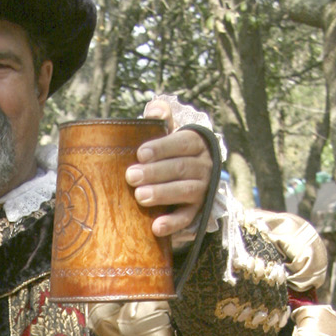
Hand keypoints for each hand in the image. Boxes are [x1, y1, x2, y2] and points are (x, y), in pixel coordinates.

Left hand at [124, 98, 213, 237]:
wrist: (191, 177)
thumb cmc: (172, 152)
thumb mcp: (170, 132)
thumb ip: (163, 118)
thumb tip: (155, 109)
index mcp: (196, 144)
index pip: (181, 143)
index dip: (161, 148)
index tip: (140, 153)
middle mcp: (203, 166)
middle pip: (180, 168)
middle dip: (155, 172)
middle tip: (132, 176)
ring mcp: (202, 189)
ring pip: (185, 191)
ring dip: (162, 194)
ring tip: (140, 196)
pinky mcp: (198, 211)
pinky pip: (186, 218)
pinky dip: (172, 223)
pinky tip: (156, 227)